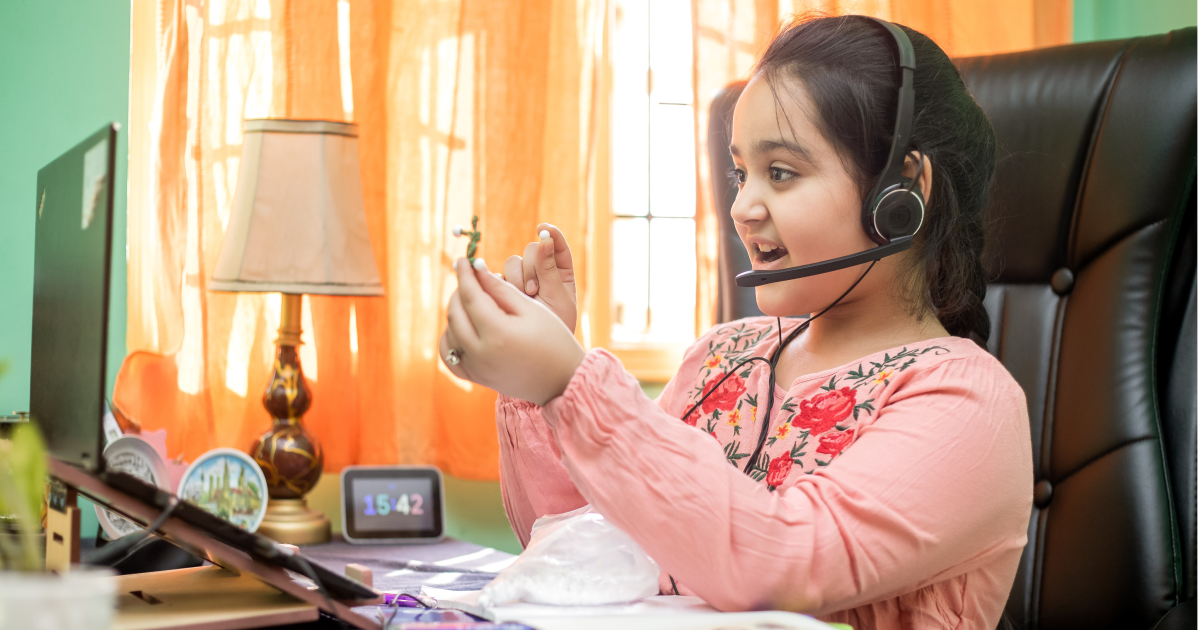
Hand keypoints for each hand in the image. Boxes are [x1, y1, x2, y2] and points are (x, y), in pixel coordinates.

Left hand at [440, 258, 585, 405]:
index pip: (471, 296)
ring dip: (456, 311)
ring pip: (449, 332)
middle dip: (459, 291)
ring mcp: (475, 369)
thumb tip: (477, 268)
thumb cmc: (553, 340)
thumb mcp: (531, 309)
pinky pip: (449, 355)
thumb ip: (501, 288)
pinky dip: (451, 336)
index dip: (465, 275)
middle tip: (470, 278)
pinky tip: (465, 326)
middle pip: (455, 313)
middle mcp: (481, 354)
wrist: (561, 380)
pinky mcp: (475, 378)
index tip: (463, 260)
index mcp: (498, 334)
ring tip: (472, 300)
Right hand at [503, 224, 576, 333]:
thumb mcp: (558, 298)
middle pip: (530, 251)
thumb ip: (550, 270)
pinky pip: (498, 276)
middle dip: (531, 267)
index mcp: (561, 271)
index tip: (544, 229)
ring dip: (517, 279)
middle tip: (533, 290)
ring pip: (512, 263)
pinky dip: (502, 285)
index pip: (556, 245)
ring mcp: (520, 279)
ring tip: (524, 299)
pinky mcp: (503, 287)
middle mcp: (540, 271)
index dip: (550, 234)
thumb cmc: (555, 325)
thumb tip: (545, 239)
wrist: (535, 350)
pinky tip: (508, 300)